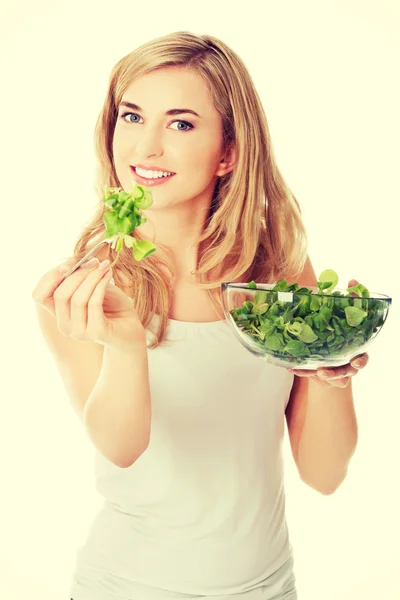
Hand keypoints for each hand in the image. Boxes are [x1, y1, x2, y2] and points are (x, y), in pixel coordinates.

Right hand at [32, 257, 146, 351]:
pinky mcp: (96, 332)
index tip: (71, 262)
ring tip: (104, 267)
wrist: (132, 329)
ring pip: (77, 298)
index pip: (39, 295)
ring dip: (92, 277)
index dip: (52, 276)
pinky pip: (93, 303)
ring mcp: (79, 332)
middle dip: (77, 273)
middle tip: (94, 262)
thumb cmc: (113, 307)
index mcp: (59, 314)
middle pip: (59, 294)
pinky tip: (109, 275)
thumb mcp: (94, 288)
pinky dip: (101, 285)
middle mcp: (65, 326)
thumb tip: (79, 260)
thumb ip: (82, 278)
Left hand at [286, 279, 368, 387]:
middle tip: (323, 371)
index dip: (360, 361)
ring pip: (329, 376)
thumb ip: (352, 300)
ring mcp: (334, 370)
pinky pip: (312, 374)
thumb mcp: (347, 315)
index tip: (356, 362)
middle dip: (336, 372)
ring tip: (310, 370)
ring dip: (318, 373)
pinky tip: (290, 367)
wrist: (332, 347)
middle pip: (346, 372)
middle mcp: (347, 363)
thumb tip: (353, 281)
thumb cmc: (341, 330)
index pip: (362, 358)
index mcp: (356, 351)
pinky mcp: (321, 372)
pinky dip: (302, 371)